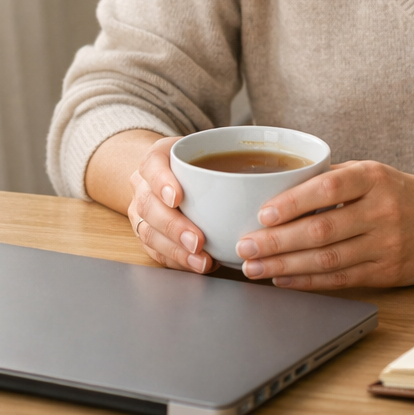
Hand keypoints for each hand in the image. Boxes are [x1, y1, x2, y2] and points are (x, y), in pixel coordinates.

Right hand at [127, 136, 218, 273]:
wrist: (169, 174)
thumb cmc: (195, 162)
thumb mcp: (208, 150)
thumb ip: (229, 159)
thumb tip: (270, 178)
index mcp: (158, 158)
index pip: (152, 165)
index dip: (162, 182)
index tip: (178, 197)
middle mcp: (145, 185)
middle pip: (149, 205)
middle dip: (173, 226)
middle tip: (197, 241)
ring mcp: (143, 211)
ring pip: (149, 232)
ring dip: (176, 250)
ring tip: (201, 260)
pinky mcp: (148, 233)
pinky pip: (156, 251)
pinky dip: (177, 260)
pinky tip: (197, 264)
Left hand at [234, 160, 413, 289]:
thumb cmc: (404, 193)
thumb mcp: (375, 173)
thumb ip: (333, 177)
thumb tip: (279, 186)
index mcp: (374, 178)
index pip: (328, 187)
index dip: (293, 202)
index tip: (262, 214)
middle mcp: (382, 210)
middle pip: (321, 230)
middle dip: (276, 242)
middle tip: (244, 247)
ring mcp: (387, 244)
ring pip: (327, 259)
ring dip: (285, 265)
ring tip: (254, 267)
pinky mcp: (388, 272)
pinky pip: (341, 279)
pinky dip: (308, 281)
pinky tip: (283, 279)